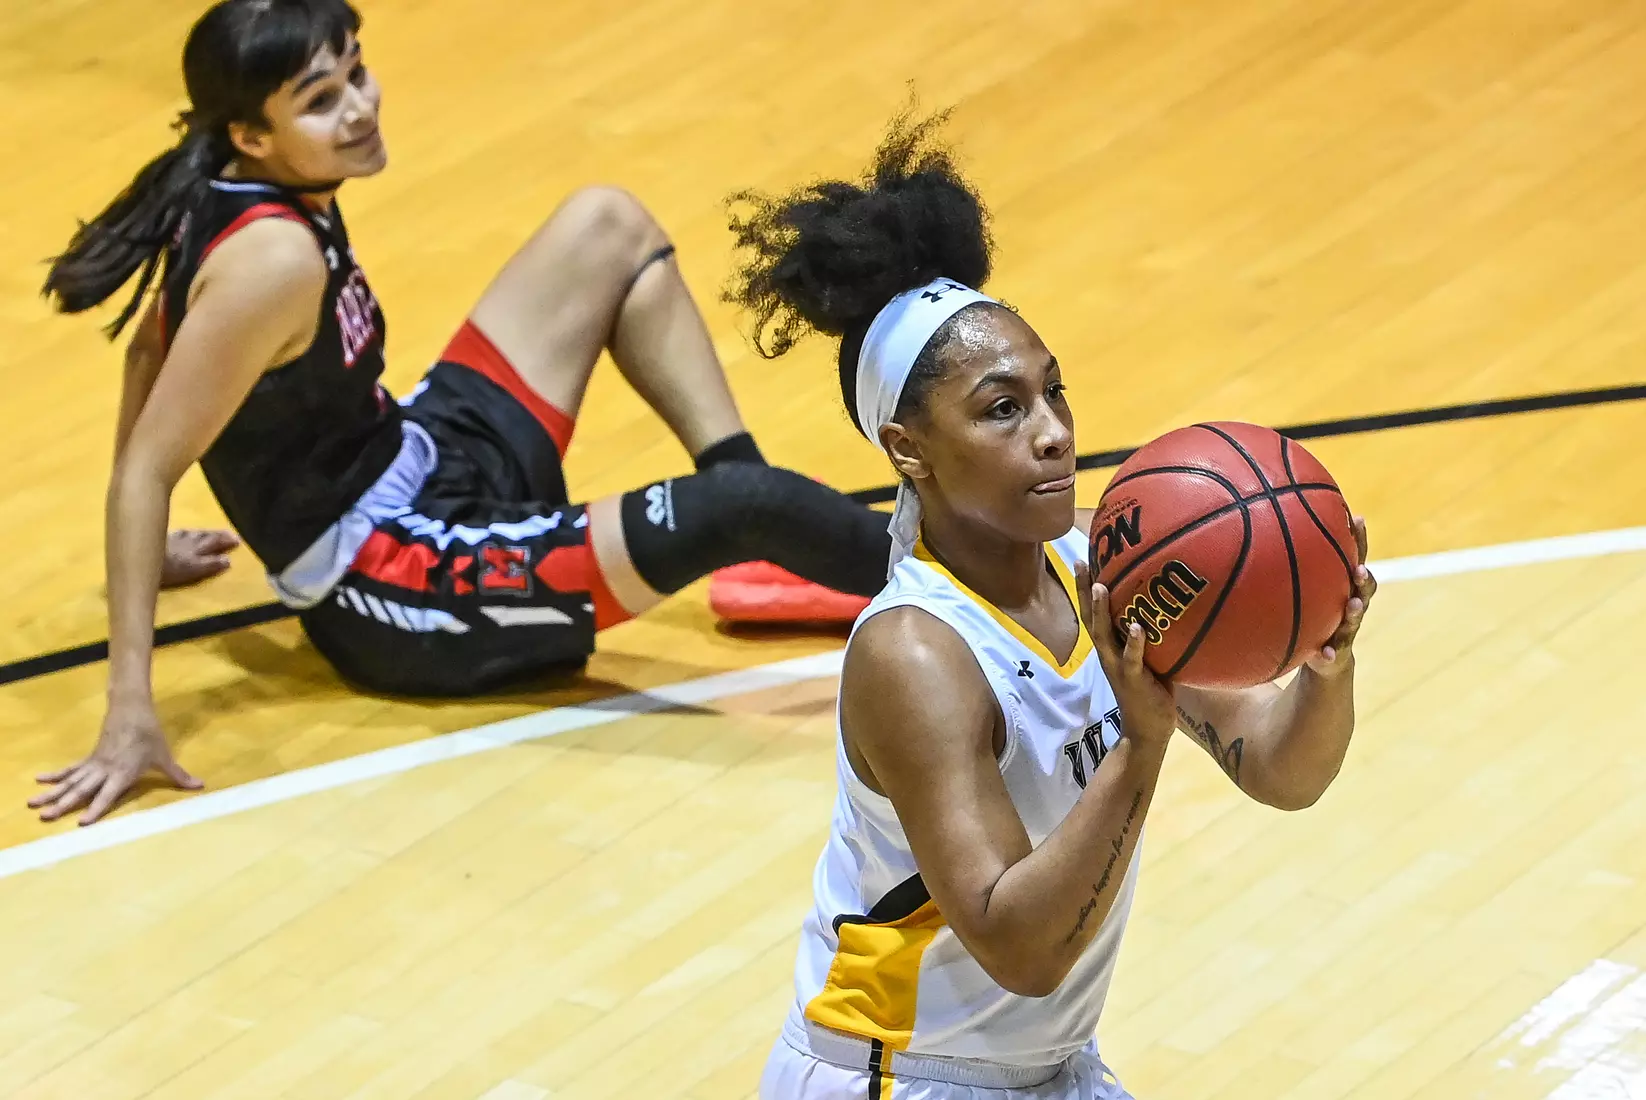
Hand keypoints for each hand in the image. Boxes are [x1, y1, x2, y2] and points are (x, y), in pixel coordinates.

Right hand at [28, 705, 201, 824]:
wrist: (132, 709)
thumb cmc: (150, 734)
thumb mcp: (165, 756)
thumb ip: (178, 775)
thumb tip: (200, 786)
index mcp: (122, 773)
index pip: (107, 794)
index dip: (96, 808)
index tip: (82, 822)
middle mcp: (104, 771)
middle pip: (81, 790)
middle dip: (63, 804)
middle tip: (44, 817)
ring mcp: (94, 764)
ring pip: (70, 781)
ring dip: (52, 793)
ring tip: (32, 804)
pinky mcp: (89, 757)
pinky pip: (70, 769)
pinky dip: (55, 775)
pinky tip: (39, 780)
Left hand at [160, 528, 238, 587]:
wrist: (138, 561)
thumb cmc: (167, 570)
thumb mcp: (192, 570)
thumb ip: (210, 565)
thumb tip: (228, 560)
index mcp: (196, 550)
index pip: (214, 543)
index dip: (225, 541)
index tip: (238, 539)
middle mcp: (187, 542)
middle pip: (205, 537)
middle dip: (218, 535)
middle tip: (230, 533)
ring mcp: (172, 540)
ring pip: (191, 533)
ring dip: (202, 532)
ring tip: (208, 532)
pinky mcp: (159, 540)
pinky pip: (176, 534)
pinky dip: (183, 533)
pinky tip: (182, 533)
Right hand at [1077, 562, 1175, 745]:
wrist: (1146, 732)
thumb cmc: (1151, 692)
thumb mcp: (1149, 658)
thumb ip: (1151, 635)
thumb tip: (1170, 606)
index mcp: (1110, 648)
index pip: (1094, 613)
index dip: (1087, 588)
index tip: (1083, 559)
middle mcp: (1108, 654)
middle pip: (1090, 617)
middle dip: (1085, 590)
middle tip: (1080, 562)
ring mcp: (1118, 668)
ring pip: (1104, 636)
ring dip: (1102, 611)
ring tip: (1102, 586)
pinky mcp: (1134, 681)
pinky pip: (1132, 660)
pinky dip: (1133, 643)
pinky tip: (1136, 627)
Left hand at [1306, 516, 1376, 678]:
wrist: (1325, 658)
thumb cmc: (1311, 612)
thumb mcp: (1303, 589)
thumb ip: (1291, 565)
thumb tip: (1257, 525)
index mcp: (1344, 586)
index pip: (1354, 557)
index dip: (1358, 539)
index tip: (1356, 518)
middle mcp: (1351, 604)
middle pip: (1364, 587)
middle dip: (1364, 577)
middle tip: (1359, 569)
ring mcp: (1347, 630)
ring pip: (1355, 619)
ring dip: (1355, 612)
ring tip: (1353, 606)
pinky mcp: (1337, 654)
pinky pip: (1334, 654)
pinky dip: (1329, 653)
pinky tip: (1323, 653)